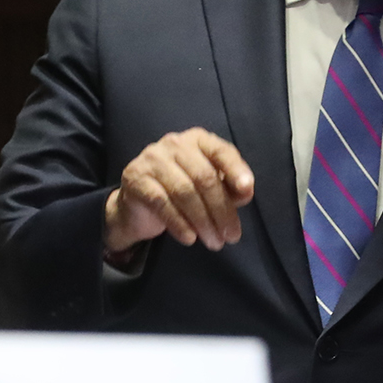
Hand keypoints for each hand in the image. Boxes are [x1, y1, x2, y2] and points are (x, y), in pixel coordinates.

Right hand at [103, 129, 254, 253]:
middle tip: (231, 236)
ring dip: (203, 221)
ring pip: (184, 192)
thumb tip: (246, 192)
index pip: (220, 151)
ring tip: (214, 242)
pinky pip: (162, 203)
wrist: (138, 206)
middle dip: (221, 210)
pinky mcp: (135, 178)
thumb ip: (229, 187)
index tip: (246, 190)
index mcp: (197, 140)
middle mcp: (174, 143)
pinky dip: (179, 223)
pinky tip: (190, 239)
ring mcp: (152, 159)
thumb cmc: (180, 192)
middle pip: (204, 177)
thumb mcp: (209, 188)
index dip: (235, 170)